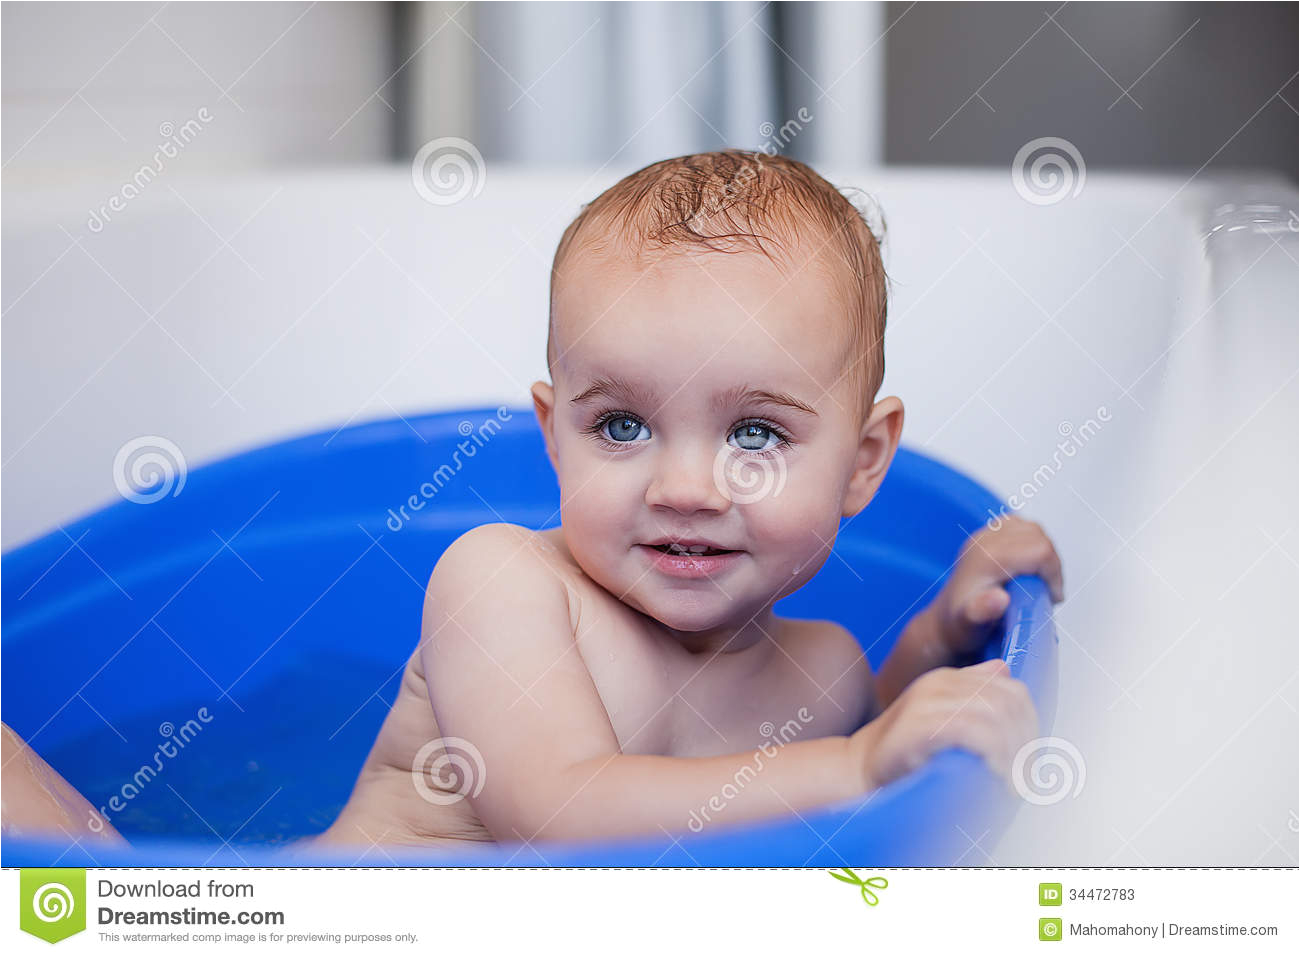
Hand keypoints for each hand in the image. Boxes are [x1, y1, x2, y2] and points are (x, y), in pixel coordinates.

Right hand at [850, 659, 1036, 790]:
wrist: (856, 771)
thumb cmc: (904, 756)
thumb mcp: (941, 721)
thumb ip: (971, 695)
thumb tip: (1004, 671)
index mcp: (948, 680)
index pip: (1012, 690)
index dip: (1029, 726)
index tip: (1028, 762)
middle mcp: (939, 682)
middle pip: (1007, 701)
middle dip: (1024, 743)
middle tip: (1023, 779)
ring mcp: (927, 700)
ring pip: (994, 715)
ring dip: (1011, 755)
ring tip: (1010, 784)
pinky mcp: (919, 724)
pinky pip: (971, 730)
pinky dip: (991, 756)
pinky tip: (993, 778)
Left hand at [928, 516, 1063, 656]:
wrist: (944, 621)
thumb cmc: (961, 627)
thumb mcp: (970, 627)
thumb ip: (982, 612)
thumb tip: (999, 599)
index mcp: (986, 558)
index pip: (1040, 550)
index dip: (1054, 574)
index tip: (1052, 597)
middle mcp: (984, 540)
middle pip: (1039, 537)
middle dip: (1051, 565)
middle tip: (1046, 592)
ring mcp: (984, 535)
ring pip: (1032, 530)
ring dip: (1044, 555)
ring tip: (1038, 582)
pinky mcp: (987, 536)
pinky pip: (1021, 528)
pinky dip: (1032, 545)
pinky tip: (1027, 568)